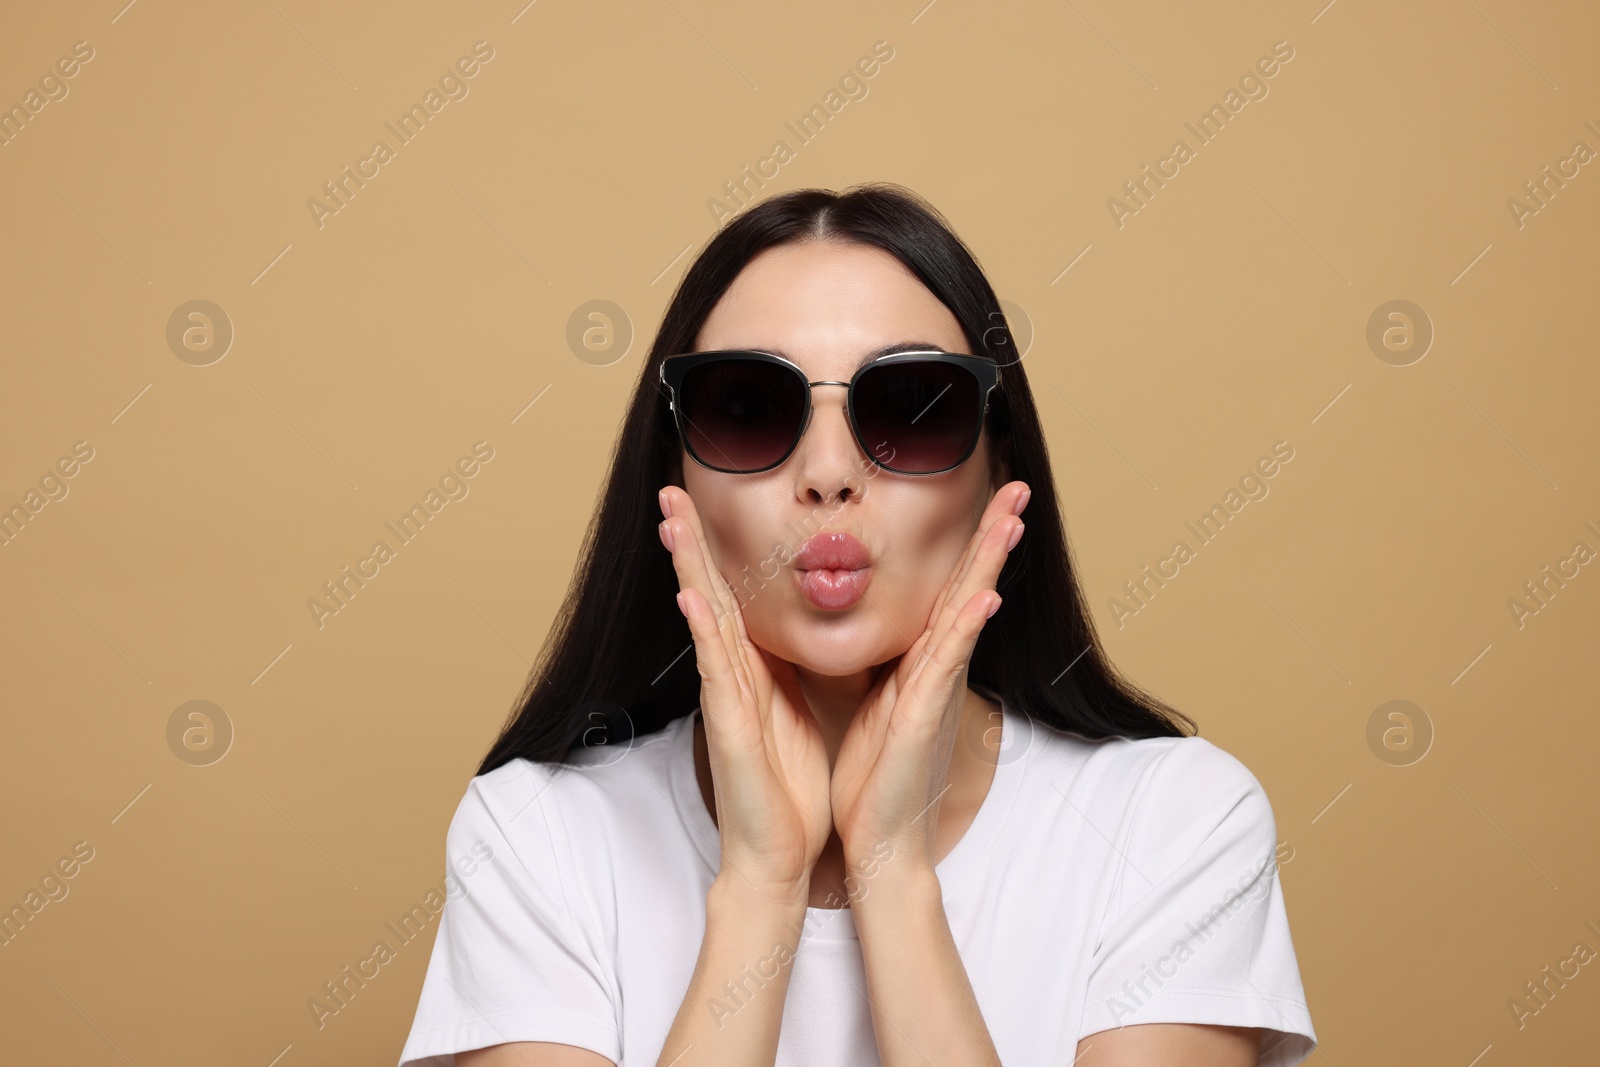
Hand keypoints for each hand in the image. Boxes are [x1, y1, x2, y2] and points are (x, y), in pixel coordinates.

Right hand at [659, 485, 833, 906]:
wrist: (779, 854)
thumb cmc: (788, 789)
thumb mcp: (799, 711)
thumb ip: (790, 670)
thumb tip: (798, 635)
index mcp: (752, 671)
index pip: (729, 597)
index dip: (715, 550)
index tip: (701, 502)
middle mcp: (731, 676)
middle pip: (706, 594)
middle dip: (688, 542)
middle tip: (670, 489)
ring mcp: (725, 698)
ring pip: (703, 619)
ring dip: (687, 569)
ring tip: (671, 520)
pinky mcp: (729, 726)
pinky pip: (716, 671)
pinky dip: (703, 633)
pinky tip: (692, 598)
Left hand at [828, 480, 1029, 872]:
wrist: (874, 840)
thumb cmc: (871, 776)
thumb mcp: (873, 700)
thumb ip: (886, 662)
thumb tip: (884, 628)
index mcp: (920, 662)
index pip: (952, 588)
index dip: (972, 542)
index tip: (991, 494)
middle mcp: (937, 669)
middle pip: (972, 587)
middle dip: (995, 535)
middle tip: (1020, 485)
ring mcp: (936, 691)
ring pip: (967, 613)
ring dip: (989, 565)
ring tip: (1012, 519)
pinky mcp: (923, 717)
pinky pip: (945, 664)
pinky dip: (964, 629)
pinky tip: (983, 598)